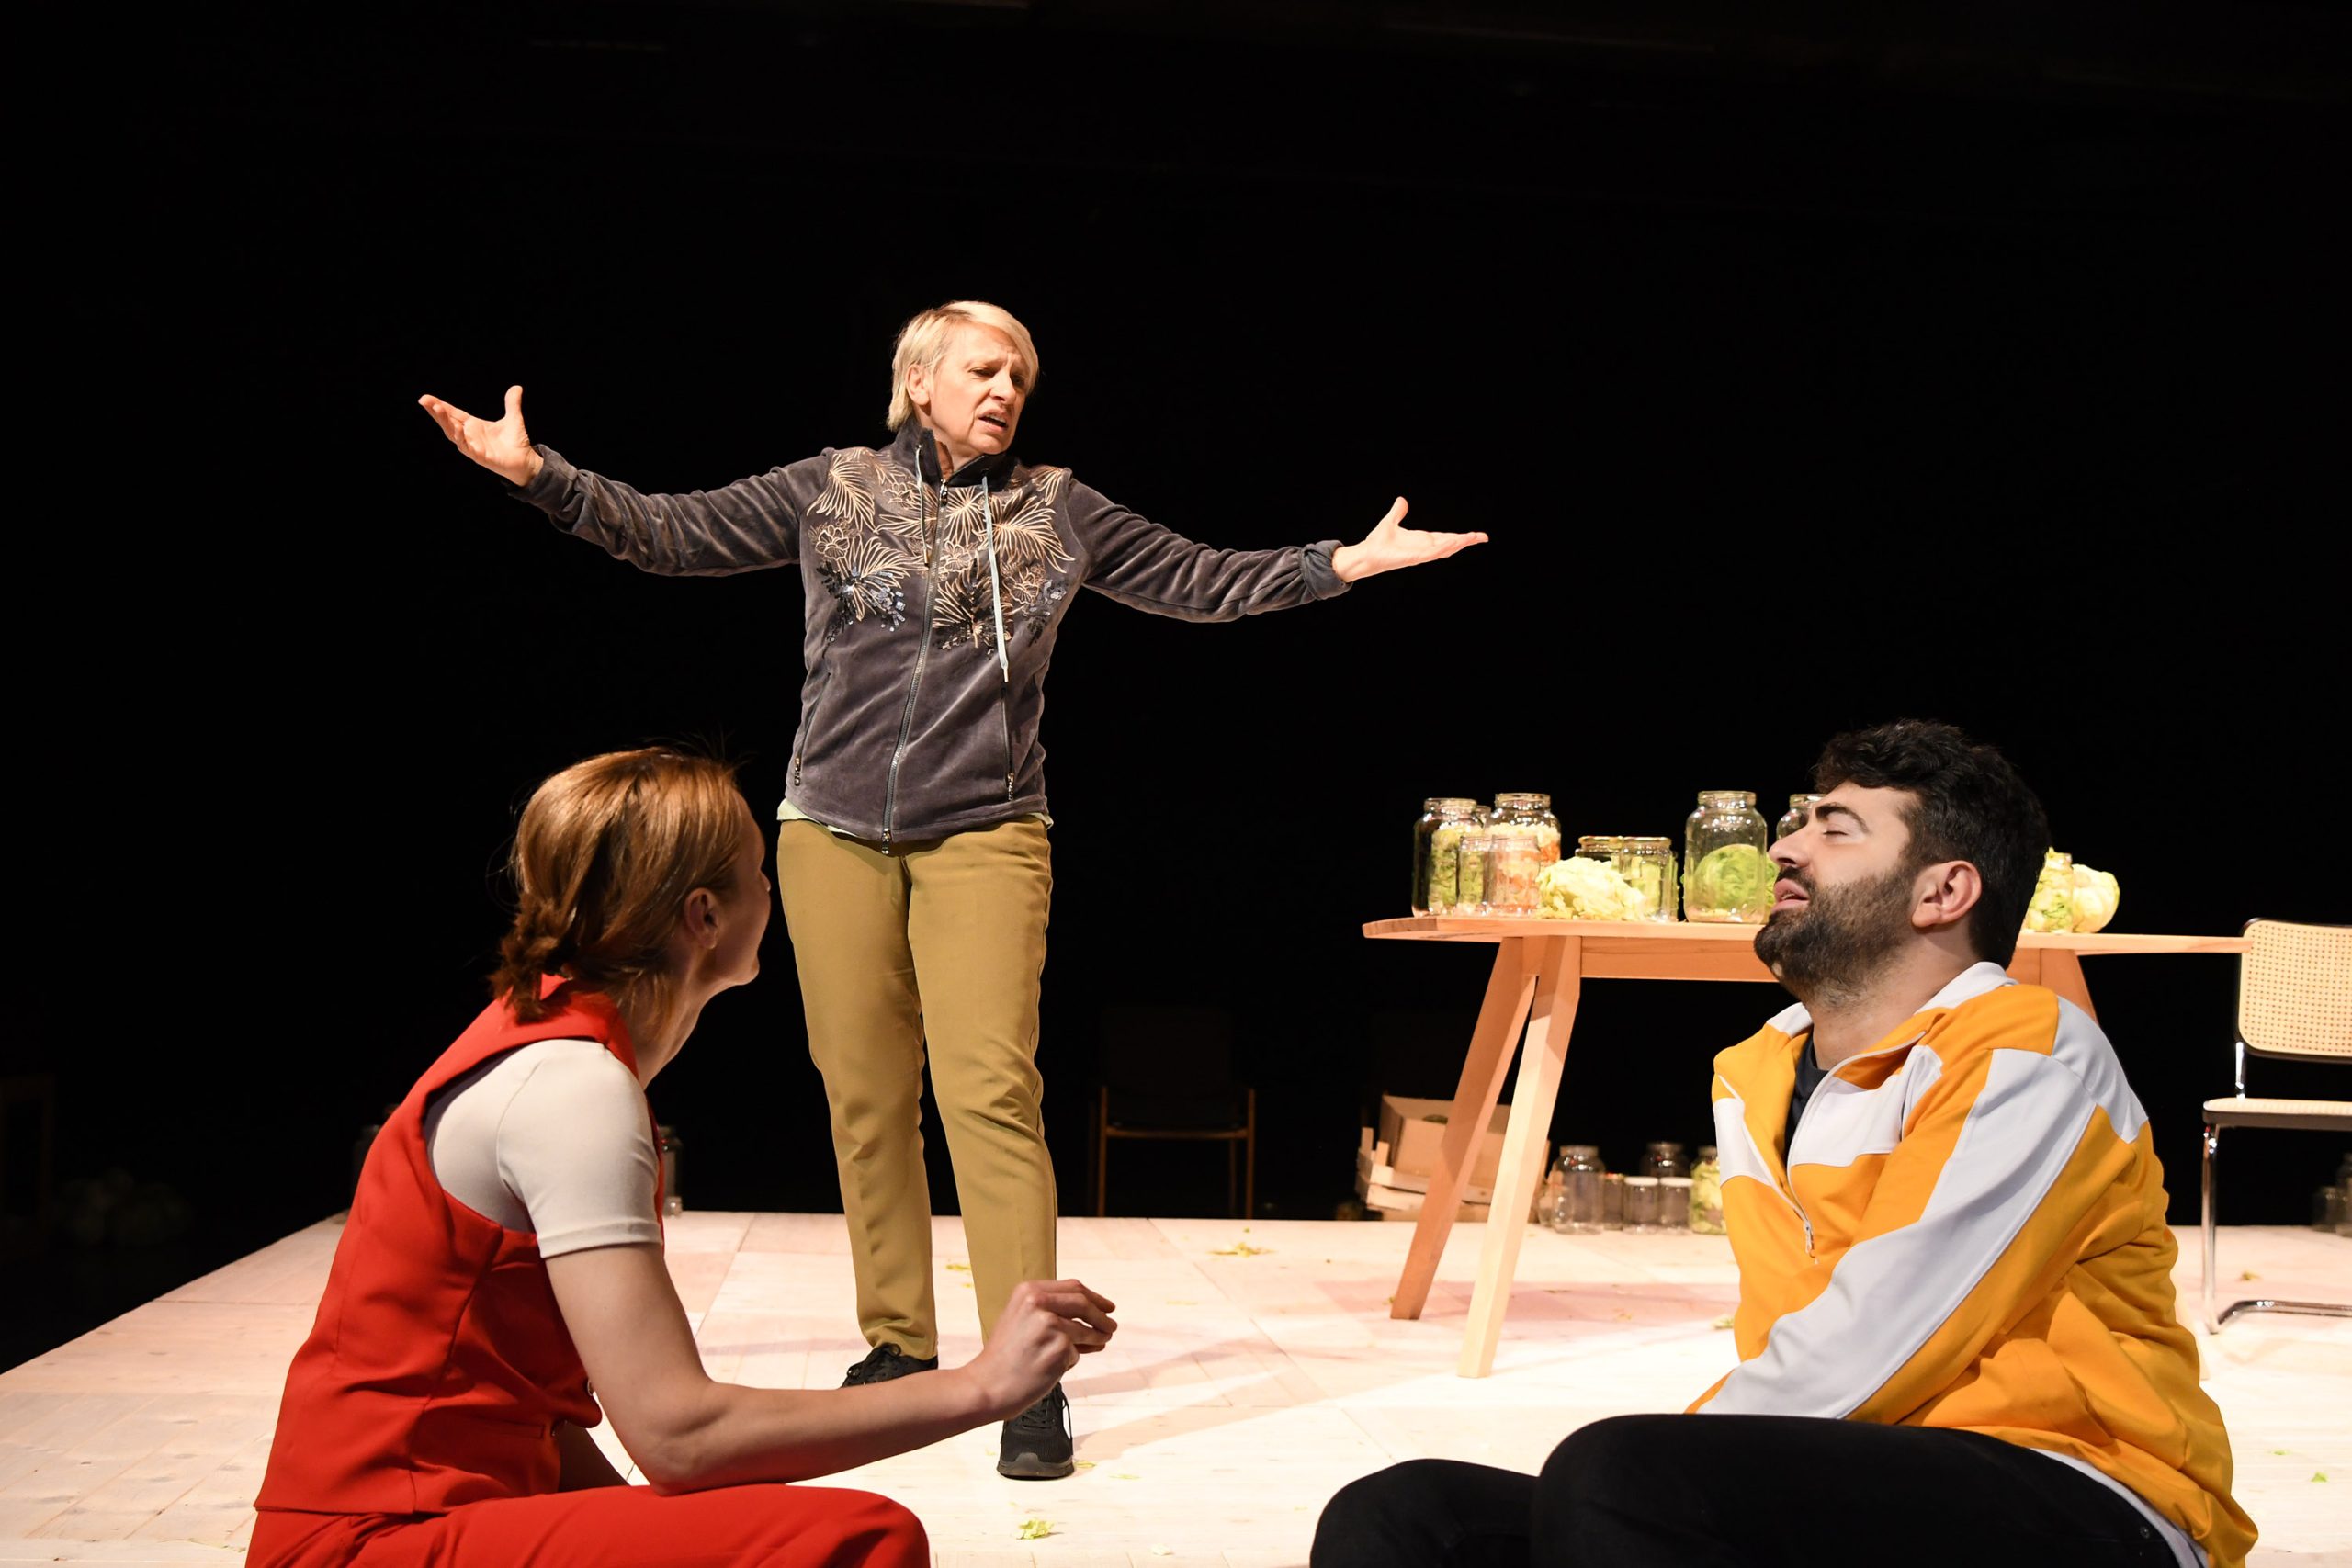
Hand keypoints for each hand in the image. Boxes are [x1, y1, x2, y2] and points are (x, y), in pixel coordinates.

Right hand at [418, 384, 542, 486]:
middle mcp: (470, 435)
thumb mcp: (513, 419)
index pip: (453, 413)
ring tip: (435, 409)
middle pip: (448, 422)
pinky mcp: (479, 456)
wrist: (526, 462)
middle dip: (436, 411)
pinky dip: (461, 438)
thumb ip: (512, 403)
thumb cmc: (516, 443)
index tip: (428, 398)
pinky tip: (457, 428)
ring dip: (444, 422)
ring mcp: (473, 446)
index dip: (441, 406)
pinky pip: (466, 447)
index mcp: (473, 425)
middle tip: (423, 400)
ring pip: (453, 434)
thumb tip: (517, 388)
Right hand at [965, 1278, 1117, 1418]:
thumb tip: (1096, 1315)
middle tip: (1112, 1326)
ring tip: (1100, 1344)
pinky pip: (1075, 1354)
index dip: (1094, 1297)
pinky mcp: (1060, 1349)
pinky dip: (1071, 1361)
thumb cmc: (1004, 1356)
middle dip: (1102, 1316)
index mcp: (1028, 1290)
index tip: (1108, 1307)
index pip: (1073, 1287)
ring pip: (1085, 1330)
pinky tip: (1054, 1368)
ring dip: (1097, 1338)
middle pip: (1084, 1304)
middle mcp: (1039, 1303)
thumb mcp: (1020, 1319)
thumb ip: (1051, 1310)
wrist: (987, 1385)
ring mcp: (1051, 1325)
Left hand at [1330, 497, 1486, 583]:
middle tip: (1483, 537)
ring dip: (1459, 544)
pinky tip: (1453, 545)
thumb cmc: (1377, 543)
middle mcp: (1424, 548)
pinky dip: (1443, 549)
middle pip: (1450, 544)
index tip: (1474, 535)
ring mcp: (1420, 554)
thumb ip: (1398, 512)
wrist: (1365, 554)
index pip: (1445, 537)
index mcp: (1422, 540)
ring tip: (1474, 538)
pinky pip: (1431, 554)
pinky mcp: (1413, 558)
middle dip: (1466, 540)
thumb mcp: (1390, 522)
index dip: (1460, 536)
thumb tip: (1402, 500)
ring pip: (1444, 549)